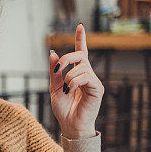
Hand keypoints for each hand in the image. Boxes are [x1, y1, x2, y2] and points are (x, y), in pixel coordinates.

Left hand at [49, 24, 104, 139]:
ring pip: (81, 67)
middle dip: (67, 57)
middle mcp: (87, 75)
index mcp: (77, 74)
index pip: (81, 53)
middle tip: (58, 67)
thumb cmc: (64, 110)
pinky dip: (74, 82)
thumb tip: (53, 54)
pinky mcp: (97, 88)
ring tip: (66, 89)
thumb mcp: (54, 89)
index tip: (80, 26)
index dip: (80, 39)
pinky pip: (85, 77)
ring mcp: (93, 81)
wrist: (70, 126)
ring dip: (68, 76)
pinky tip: (71, 90)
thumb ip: (54, 72)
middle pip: (80, 55)